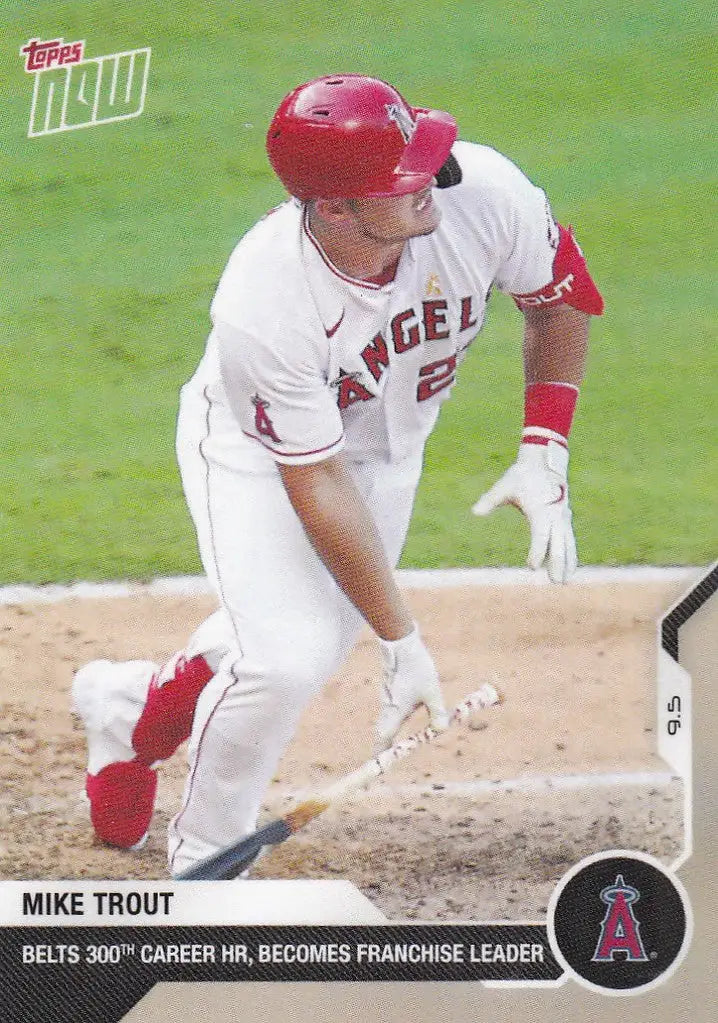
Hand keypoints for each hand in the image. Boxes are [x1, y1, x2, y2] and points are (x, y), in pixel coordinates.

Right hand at [375, 626, 448, 752]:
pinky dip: (392, 723)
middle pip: (382, 734)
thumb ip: (437, 712)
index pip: (384, 740)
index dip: (380, 755)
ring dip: (387, 736)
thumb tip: (441, 731)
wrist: (401, 645)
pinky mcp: (391, 691)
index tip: (377, 768)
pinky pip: (390, 713)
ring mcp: (388, 699)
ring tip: (391, 748)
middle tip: (384, 761)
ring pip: (386, 723)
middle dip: (383, 749)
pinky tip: (399, 723)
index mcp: (395, 712)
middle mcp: (388, 708)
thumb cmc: (416, 668)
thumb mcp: (432, 692)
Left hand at [472, 441, 576, 583]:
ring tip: (564, 581)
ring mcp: (562, 517)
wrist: (543, 461)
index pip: (540, 537)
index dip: (537, 552)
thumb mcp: (504, 486)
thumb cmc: (522, 475)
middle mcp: (555, 516)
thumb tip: (474, 511)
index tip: (532, 566)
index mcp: (541, 511)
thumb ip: (490, 500)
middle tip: (555, 582)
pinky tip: (569, 567)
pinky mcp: (564, 518)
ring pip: (567, 544)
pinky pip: (569, 539)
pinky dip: (570, 553)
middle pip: (559, 544)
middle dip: (557, 564)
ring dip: (567, 562)